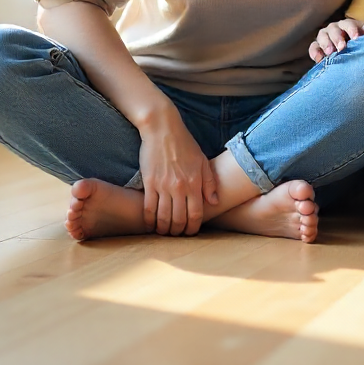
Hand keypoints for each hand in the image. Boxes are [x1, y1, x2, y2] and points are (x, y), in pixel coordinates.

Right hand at [138, 106, 218, 235]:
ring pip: (163, 217)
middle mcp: (180, 187)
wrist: (163, 129)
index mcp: (195, 182)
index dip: (194, 227)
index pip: (196, 214)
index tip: (191, 232)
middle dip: (179, 232)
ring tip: (164, 232)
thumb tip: (215, 202)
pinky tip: (151, 225)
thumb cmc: (185, 144)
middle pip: (179, 219)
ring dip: (164, 229)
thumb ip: (209, 182)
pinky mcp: (149, 182)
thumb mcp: (202, 160)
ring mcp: (163, 186)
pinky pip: (148, 207)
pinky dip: (149, 220)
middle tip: (177, 235)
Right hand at [309, 19, 363, 62]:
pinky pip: (313, 47)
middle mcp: (335, 28)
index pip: (350, 24)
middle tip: (342, 47)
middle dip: (337, 38)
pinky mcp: (317, 46)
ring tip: (330, 53)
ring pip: (322, 36)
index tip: (356, 38)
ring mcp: (325, 36)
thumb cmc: (359, 45)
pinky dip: (315, 52)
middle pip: (334, 29)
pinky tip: (319, 60)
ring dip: (326, 44)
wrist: (349, 54)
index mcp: (348, 25)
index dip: (352, 30)